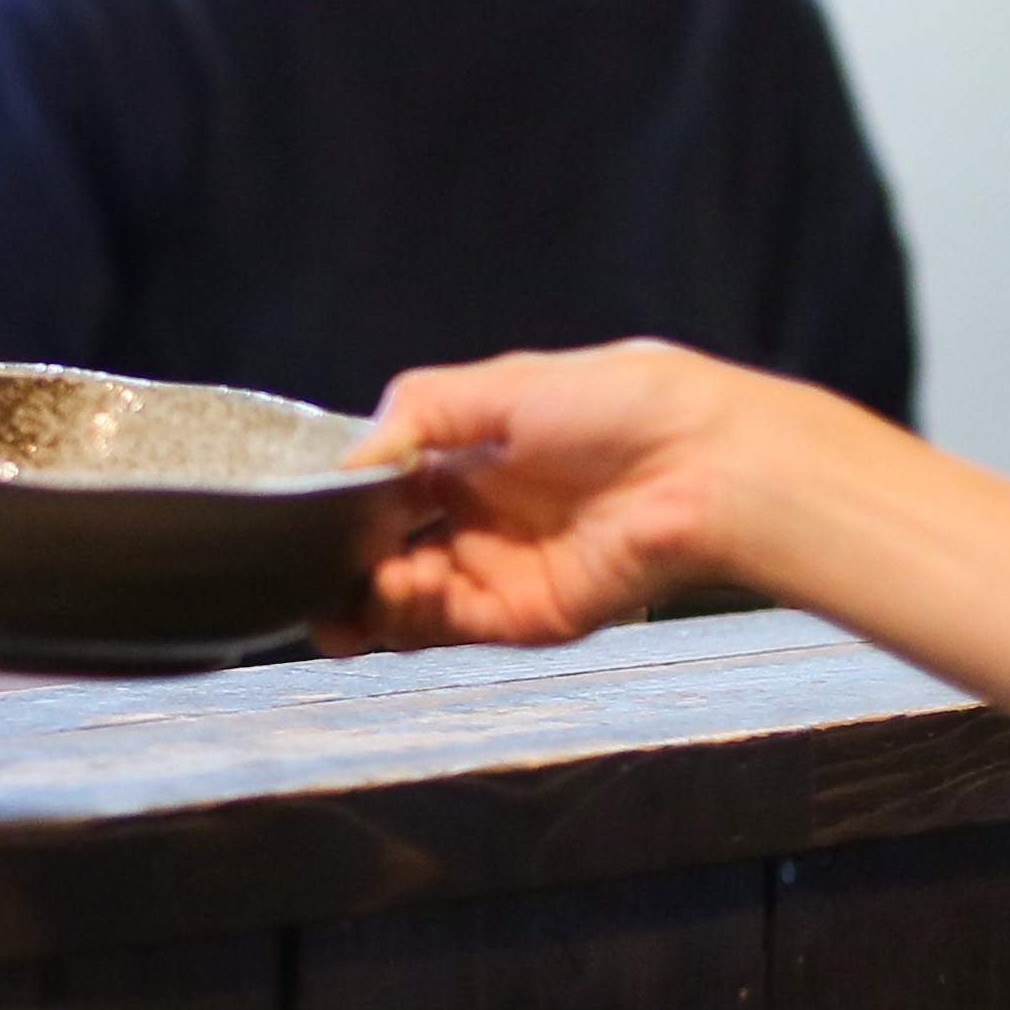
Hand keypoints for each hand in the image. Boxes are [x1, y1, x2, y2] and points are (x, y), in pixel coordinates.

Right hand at [331, 337, 836, 651]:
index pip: (387, 489)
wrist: (709, 467)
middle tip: (304, 568)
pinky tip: (391, 588)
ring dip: (366, 595)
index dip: (341, 504)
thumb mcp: (505, 384)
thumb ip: (418, 413)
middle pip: (386, 552)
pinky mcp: (526, 615)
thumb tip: (349, 459)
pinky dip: (409, 614)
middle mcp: (482, 516)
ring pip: (407, 598)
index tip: (300, 512)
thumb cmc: (623, 407)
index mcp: (474, 455)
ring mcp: (501, 569)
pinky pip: (450, 625)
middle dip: (340, 564)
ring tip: (349, 583)